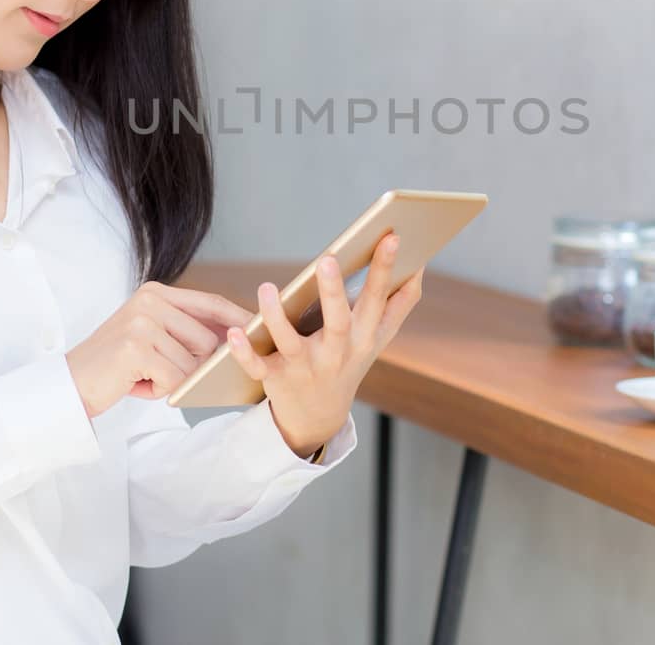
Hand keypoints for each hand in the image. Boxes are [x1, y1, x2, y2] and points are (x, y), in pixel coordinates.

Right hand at [65, 281, 253, 416]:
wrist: (70, 384)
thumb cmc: (118, 366)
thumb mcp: (152, 337)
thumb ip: (186, 331)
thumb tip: (235, 338)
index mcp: (156, 292)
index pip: (210, 302)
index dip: (237, 317)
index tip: (260, 328)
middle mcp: (150, 300)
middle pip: (207, 339)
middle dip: (193, 365)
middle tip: (157, 370)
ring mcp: (142, 322)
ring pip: (192, 363)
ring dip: (172, 380)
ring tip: (142, 375)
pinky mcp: (136, 347)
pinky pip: (174, 378)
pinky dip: (159, 390)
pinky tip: (135, 383)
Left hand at [225, 232, 424, 457]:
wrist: (318, 416)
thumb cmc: (349, 361)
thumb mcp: (378, 338)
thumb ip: (400, 303)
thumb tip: (421, 265)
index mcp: (363, 337)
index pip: (377, 299)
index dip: (385, 269)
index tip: (390, 237)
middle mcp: (336, 352)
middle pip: (337, 321)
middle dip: (334, 292)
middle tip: (328, 259)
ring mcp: (305, 367)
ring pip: (290, 342)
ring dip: (277, 316)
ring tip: (267, 288)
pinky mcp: (275, 379)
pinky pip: (258, 366)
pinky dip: (244, 352)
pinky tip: (233, 332)